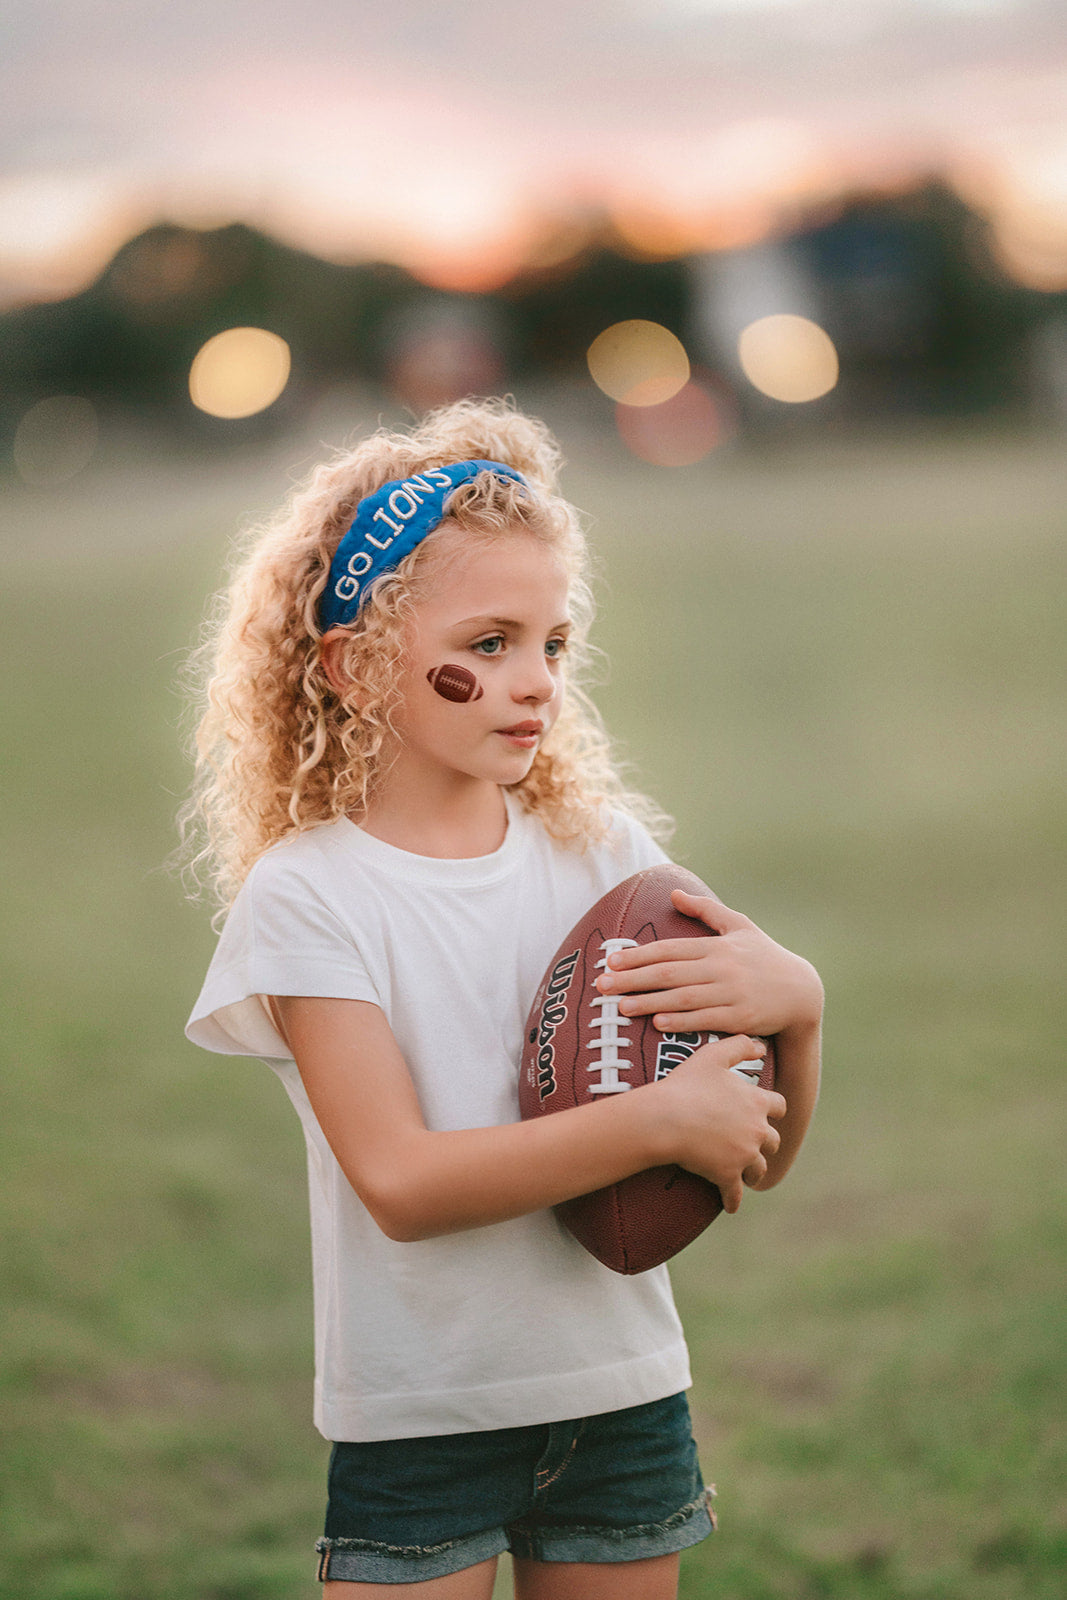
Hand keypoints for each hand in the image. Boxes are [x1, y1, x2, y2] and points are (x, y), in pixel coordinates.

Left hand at [595, 889, 822, 1036]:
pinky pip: (706, 1020)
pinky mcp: (741, 1018)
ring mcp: (732, 994)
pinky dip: (682, 1021)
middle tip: (602, 985)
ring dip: (650, 1002)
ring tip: (621, 1006)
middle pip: (670, 973)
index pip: (670, 949)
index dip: (638, 955)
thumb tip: (674, 892)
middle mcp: (722, 968)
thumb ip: (706, 910)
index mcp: (717, 946)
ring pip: (684, 998)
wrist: (802, 991)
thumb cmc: (765, 957)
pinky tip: (659, 1023)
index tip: (611, 961)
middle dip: (633, 979)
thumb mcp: (740, 925)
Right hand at [651, 1033, 786, 1212]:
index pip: (779, 1106)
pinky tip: (731, 1204)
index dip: (771, 1108)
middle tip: (753, 1143)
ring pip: (758, 1169)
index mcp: (757, 1102)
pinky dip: (733, 1200)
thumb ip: (740, 1045)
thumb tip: (761, 1044)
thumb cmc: (687, 1084)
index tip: (766, 1112)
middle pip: (772, 1140)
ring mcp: (744, 1156)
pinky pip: (735, 1195)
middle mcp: (757, 1131)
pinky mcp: (728, 1176)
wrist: (666, 1118)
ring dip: (752, 1170)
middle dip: (764, 1142)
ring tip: (744, 1173)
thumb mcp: (713, 1055)